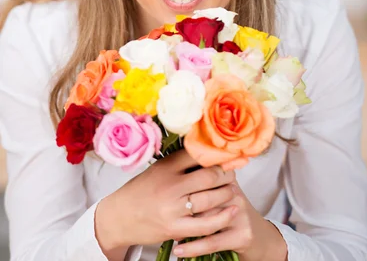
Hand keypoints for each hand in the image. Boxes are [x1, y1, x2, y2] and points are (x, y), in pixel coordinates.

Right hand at [95, 149, 237, 250]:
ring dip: (227, 193)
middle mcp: (170, 185)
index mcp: (166, 166)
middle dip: (226, 174)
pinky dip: (223, 217)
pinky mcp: (175, 228)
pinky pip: (206, 224)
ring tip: (232, 189)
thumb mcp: (158, 169)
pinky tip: (233, 210)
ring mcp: (173, 208)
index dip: (217, 153)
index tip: (228, 152)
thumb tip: (208, 150)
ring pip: (211, 198)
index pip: (197, 154)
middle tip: (232, 172)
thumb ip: (180, 161)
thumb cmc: (140, 191)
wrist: (119, 217)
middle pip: (209, 176)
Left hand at [172, 182, 287, 260]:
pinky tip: (179, 250)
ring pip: (207, 218)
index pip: (202, 175)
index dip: (183, 182)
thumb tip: (172, 176)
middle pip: (203, 195)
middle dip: (182, 206)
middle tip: (162, 212)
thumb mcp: (219, 192)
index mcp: (226, 178)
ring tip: (169, 232)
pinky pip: (213, 241)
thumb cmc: (232, 213)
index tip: (164, 190)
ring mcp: (240, 213)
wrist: (260, 237)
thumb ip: (202, 181)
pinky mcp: (242, 235)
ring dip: (185, 227)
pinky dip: (193, 247)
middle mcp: (235, 193)